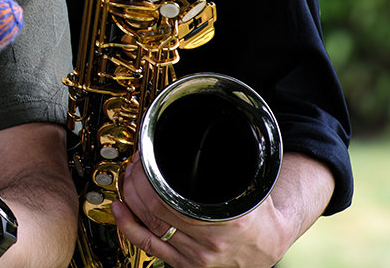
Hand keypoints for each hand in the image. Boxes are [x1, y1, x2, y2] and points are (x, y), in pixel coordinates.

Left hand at [113, 156, 287, 267]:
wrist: (269, 246)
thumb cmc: (261, 215)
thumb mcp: (254, 187)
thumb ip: (231, 166)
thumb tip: (213, 135)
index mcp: (230, 222)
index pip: (170, 198)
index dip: (148, 177)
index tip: (143, 160)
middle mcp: (211, 244)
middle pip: (156, 210)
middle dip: (138, 183)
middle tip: (135, 165)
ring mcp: (198, 258)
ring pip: (151, 226)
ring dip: (132, 199)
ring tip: (128, 180)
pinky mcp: (187, 267)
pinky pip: (150, 247)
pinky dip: (129, 227)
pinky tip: (120, 210)